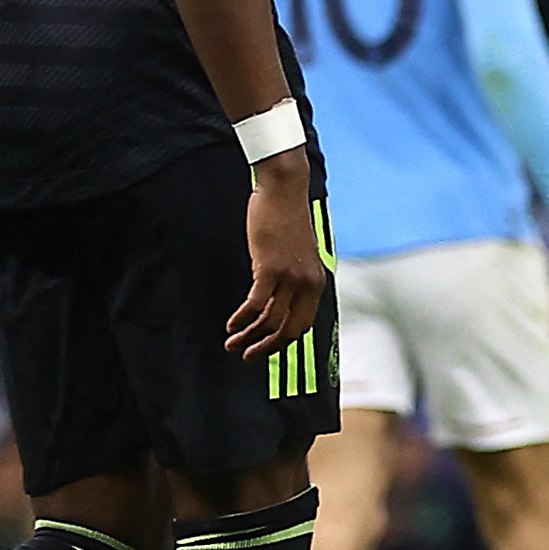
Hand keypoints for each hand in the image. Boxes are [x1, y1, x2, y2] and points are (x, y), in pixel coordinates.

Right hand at [226, 156, 327, 358]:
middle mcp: (308, 284)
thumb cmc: (287, 222)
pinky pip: (256, 304)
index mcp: (316, 283)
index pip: (303, 325)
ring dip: (248, 337)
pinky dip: (242, 319)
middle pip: (288, 330)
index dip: (283, 342)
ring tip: (232, 344)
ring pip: (270, 321)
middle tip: (248, 357)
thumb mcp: (298, 255)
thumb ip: (294, 278)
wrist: (284, 192)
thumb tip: (279, 301)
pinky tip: (231, 325)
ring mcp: (290, 277)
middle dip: (267, 348)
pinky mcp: (271, 268)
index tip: (266, 350)